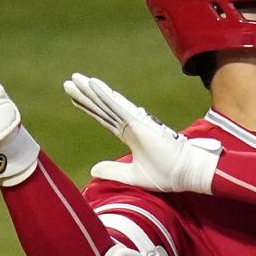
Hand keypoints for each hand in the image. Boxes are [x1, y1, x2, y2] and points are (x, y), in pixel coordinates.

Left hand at [64, 73, 220, 192]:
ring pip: (107, 103)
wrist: (185, 173)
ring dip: (91, 90)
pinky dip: (104, 95)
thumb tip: (93, 169)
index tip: (75, 98)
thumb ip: (113, 170)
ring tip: (75, 79)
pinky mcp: (137, 122)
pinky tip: (92, 84)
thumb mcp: (133, 176)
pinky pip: (116, 106)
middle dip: (85, 95)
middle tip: (70, 82)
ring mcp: (133, 121)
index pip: (105, 118)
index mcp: (129, 136)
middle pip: (102, 107)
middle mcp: (129, 125)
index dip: (90, 108)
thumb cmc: (166, 174)